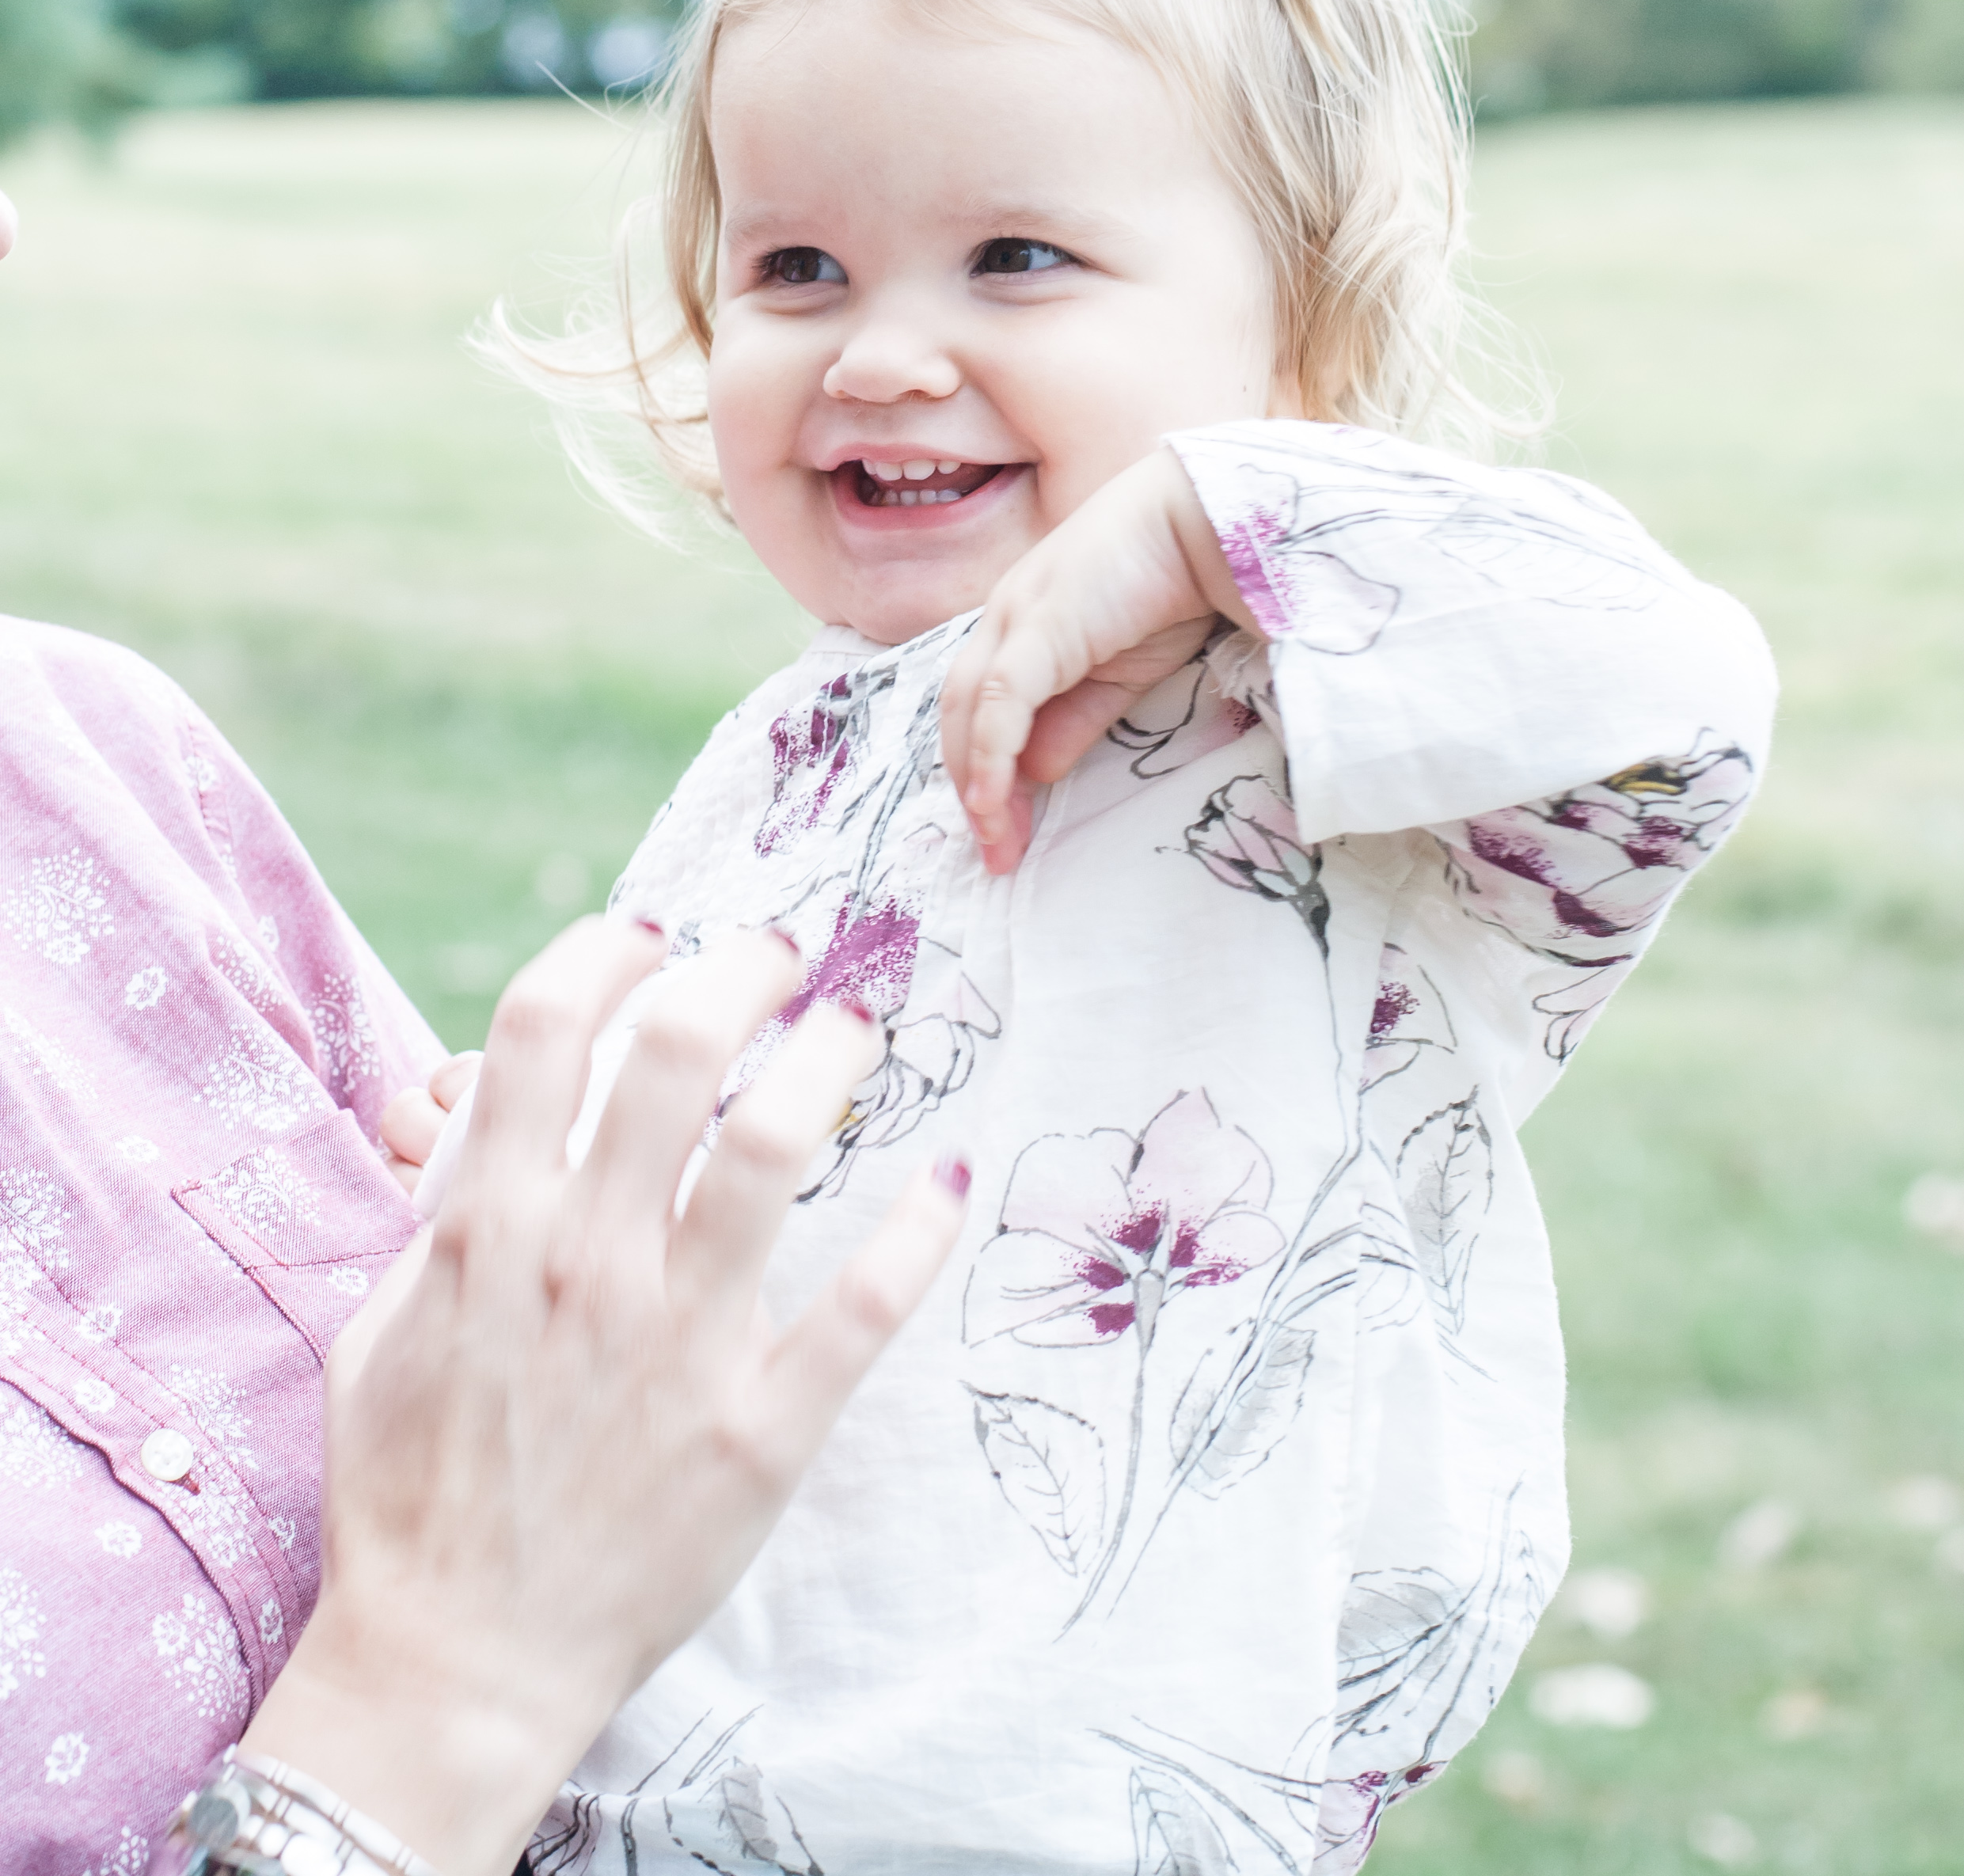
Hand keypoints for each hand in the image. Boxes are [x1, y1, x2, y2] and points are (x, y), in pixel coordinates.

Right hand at [243, 916, 966, 1875]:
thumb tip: (483, 1105)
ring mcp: (680, 1343)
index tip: (650, 930)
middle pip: (677, 1048)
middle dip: (739, 967)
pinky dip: (920, 1229)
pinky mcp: (761, 1428)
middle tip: (776, 949)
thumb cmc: (411, 1494)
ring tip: (852, 1026)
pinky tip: (948, 1175)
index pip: (546, 1026)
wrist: (455, 1668)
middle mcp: (589, 1264)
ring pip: (778, 1144)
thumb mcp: (380, 1329)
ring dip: (829, 1056)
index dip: (604, 950)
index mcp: (489, 1230)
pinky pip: (863, 1304)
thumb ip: (440, 1211)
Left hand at [941, 446, 1253, 873]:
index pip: (979, 705)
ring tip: (997, 842)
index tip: (1002, 831)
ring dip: (975, 781)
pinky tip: (994, 801)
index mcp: (1022, 622)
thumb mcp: (1121, 675)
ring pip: (969, 709)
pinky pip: (1001, 700)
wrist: (1208, 522)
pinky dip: (990, 753)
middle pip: (960, 712)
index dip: (982, 768)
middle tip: (997, 853)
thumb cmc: (1173, 586)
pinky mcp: (1041, 624)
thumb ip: (1074, 720)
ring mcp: (1018, 615)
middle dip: (970, 786)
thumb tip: (1035, 773)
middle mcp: (1005, 615)